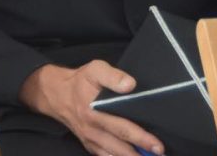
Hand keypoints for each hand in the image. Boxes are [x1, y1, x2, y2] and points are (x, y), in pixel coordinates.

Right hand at [19, 62, 164, 155]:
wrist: (56, 94)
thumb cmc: (79, 82)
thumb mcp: (94, 69)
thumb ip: (112, 76)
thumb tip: (130, 85)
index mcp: (93, 111)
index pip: (121, 127)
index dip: (140, 137)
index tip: (157, 144)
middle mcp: (92, 129)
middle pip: (120, 146)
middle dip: (141, 153)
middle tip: (159, 154)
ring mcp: (90, 139)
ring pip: (113, 155)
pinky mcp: (89, 145)